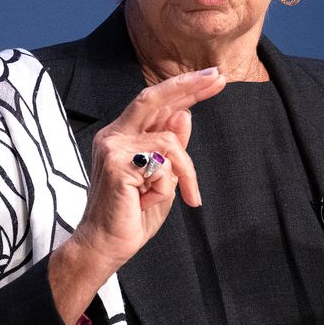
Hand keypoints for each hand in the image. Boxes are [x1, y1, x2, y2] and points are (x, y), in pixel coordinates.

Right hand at [49, 68, 224, 324]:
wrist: (105, 246)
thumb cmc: (132, 215)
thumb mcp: (163, 177)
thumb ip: (170, 147)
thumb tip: (184, 114)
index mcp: (122, 135)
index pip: (155, 103)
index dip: (184, 88)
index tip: (214, 78)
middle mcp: (114, 136)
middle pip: (153, 98)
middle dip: (188, 86)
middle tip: (218, 78)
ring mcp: (112, 148)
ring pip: (168, 142)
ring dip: (186, 172)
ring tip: (187, 196)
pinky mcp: (117, 165)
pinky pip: (162, 165)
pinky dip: (168, 186)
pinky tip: (151, 202)